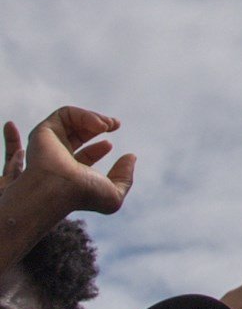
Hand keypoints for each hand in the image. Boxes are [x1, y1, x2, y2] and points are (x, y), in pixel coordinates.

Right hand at [1, 107, 135, 216]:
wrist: (57, 188)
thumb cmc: (82, 195)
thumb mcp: (113, 194)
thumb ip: (125, 177)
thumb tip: (131, 157)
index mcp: (69, 172)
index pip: (83, 155)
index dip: (100, 147)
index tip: (109, 144)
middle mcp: (57, 157)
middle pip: (77, 133)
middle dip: (99, 125)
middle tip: (115, 124)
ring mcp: (48, 144)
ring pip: (72, 120)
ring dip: (94, 118)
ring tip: (108, 125)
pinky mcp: (43, 132)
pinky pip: (65, 114)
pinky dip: (85, 115)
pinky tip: (99, 125)